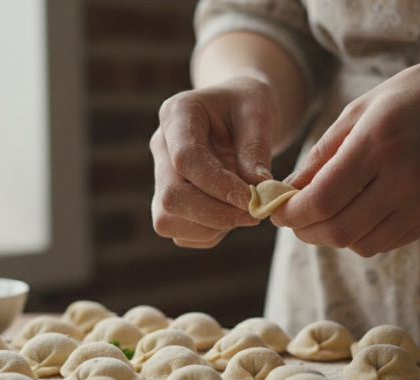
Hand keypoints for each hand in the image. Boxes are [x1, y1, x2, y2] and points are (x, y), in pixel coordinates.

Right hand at [151, 77, 278, 247]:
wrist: (236, 110)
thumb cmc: (248, 105)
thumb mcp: (259, 111)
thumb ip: (256, 148)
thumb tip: (259, 191)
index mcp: (178, 114)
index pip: (186, 158)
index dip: (217, 185)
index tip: (250, 198)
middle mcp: (161, 146)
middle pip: (170, 196)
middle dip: (214, 214)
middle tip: (254, 214)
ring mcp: (160, 176)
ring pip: (168, 220)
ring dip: (212, 226)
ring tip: (245, 211)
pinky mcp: (168, 200)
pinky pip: (181, 233)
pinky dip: (210, 233)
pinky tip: (231, 214)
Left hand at [271, 54, 419, 255]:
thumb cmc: (409, 98)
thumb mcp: (358, 111)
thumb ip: (321, 154)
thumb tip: (289, 191)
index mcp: (378, 144)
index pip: (322, 200)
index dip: (291, 214)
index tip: (276, 211)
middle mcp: (404, 178)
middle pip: (339, 230)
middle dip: (306, 231)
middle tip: (294, 220)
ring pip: (361, 244)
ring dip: (332, 237)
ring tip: (322, 216)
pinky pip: (386, 242)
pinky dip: (361, 236)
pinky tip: (355, 215)